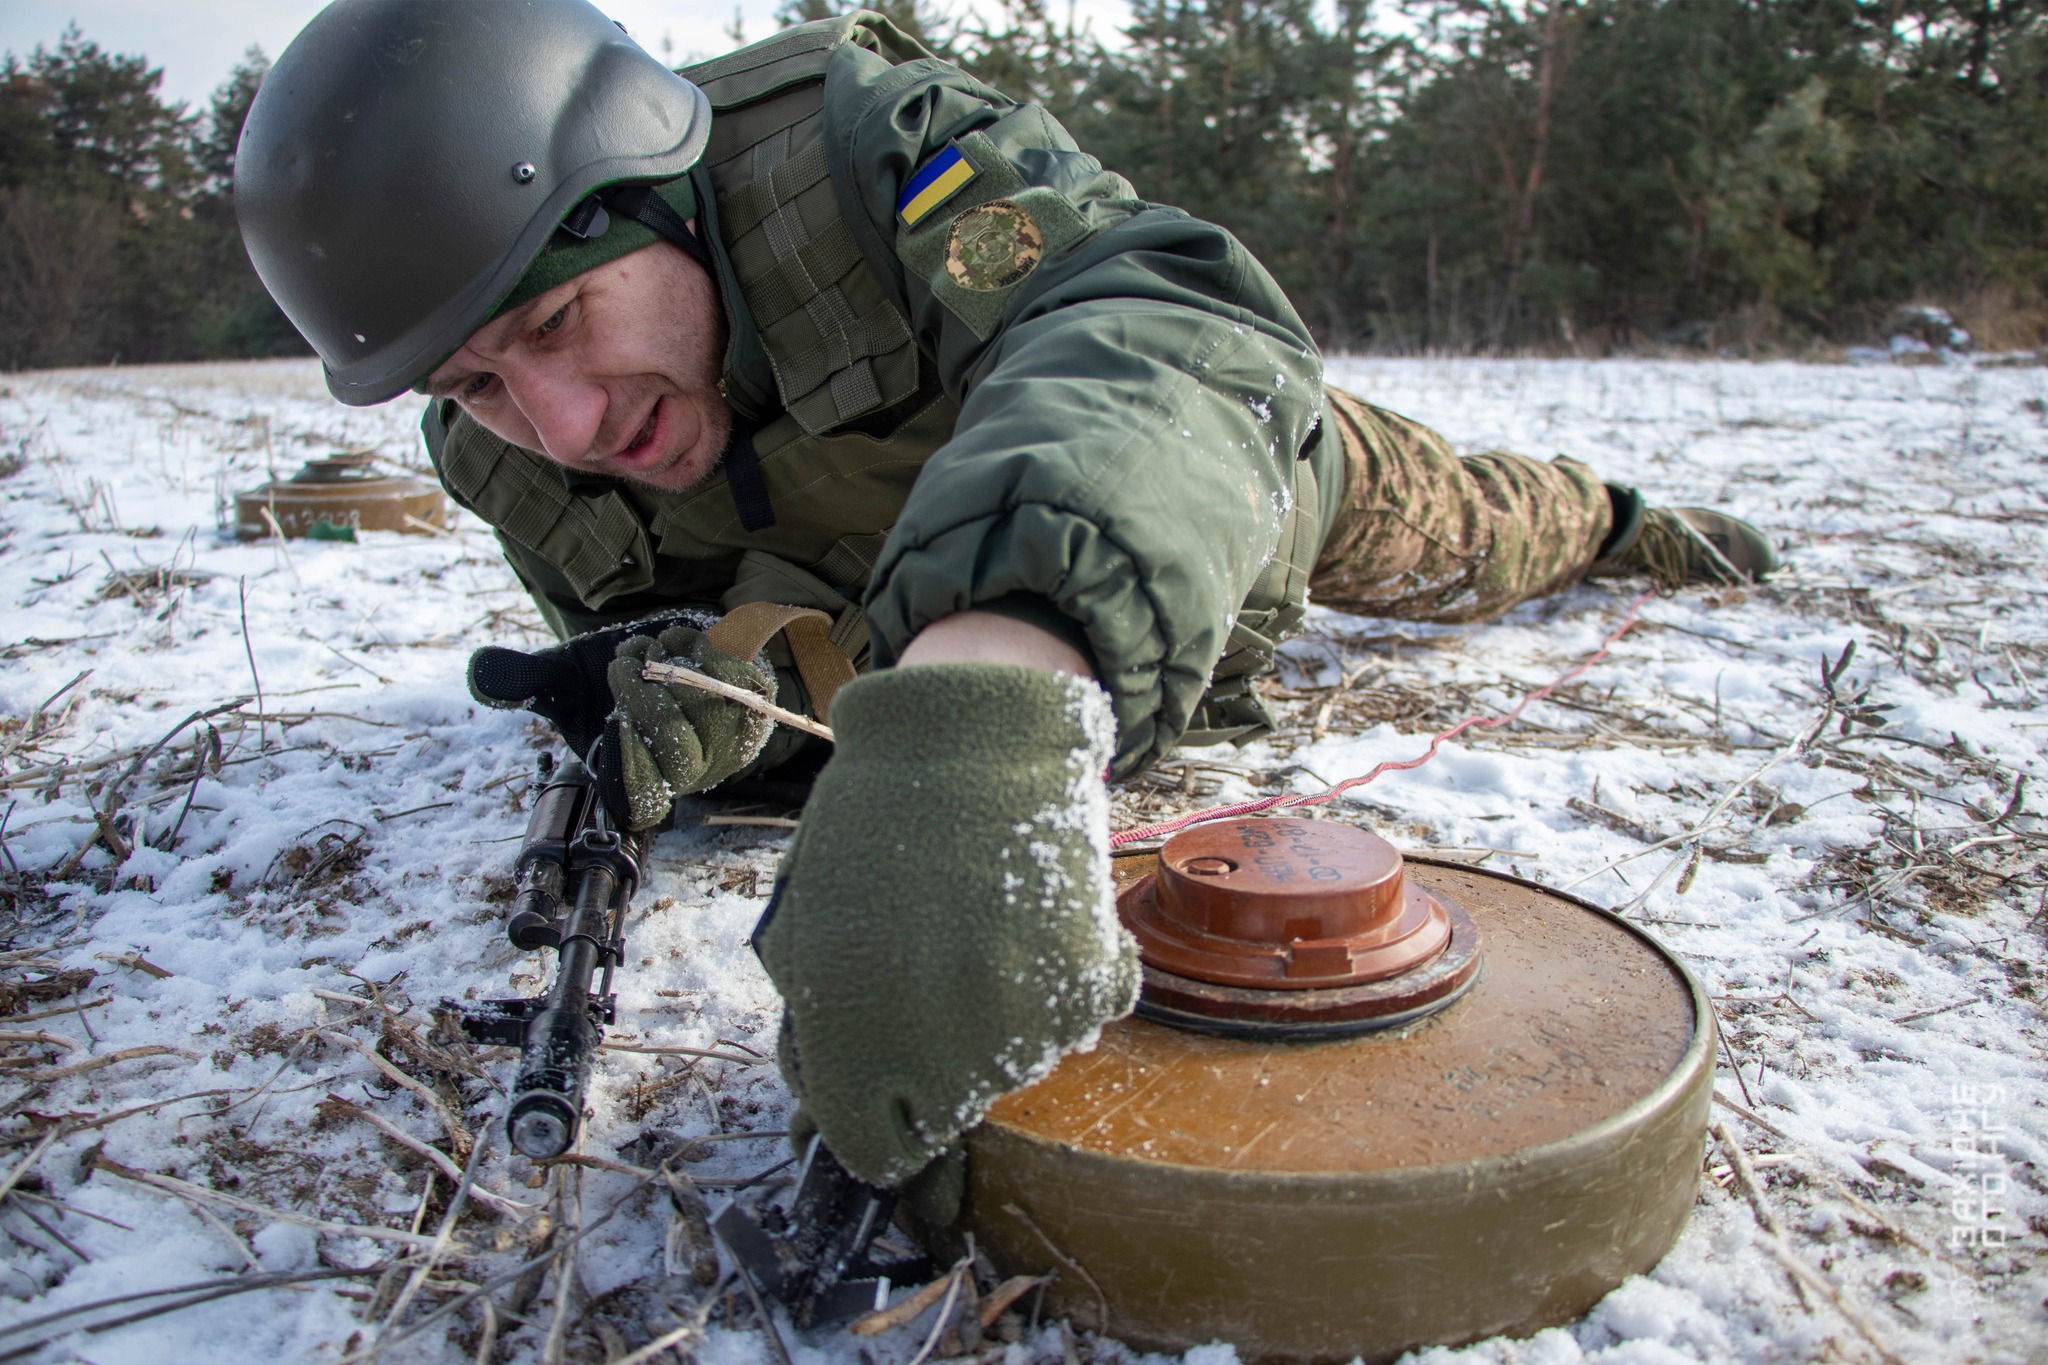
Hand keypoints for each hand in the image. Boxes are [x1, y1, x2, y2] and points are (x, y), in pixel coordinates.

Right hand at [467, 612, 776, 826]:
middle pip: (677, 750)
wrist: (670, 648)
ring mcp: (727, 743)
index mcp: (638, 782)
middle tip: (624, 661)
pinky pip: (739, 681)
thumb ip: (522, 682)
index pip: (643, 801)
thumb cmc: (612, 678)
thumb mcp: (561, 679)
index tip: (612, 719)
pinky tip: (684, 643)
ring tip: (651, 649)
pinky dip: (706, 650)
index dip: (631, 766)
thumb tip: (483, 674)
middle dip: (644, 694)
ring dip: (672, 667)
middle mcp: (686, 774)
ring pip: (710, 713)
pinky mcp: (755, 706)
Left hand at [753, 663, 1138, 1186]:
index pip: (875, 1151)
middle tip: (936, 987)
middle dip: (939, 1073)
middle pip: (949, 1117)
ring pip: (1019, 1069)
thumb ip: (813, 1027)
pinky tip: (1030, 922)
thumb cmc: (874, 826)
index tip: (889, 1095)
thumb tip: (831, 1097)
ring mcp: (1018, 1016)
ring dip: (1003, 1024)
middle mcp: (935, 1040)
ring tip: (981, 933)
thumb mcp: (803, 926)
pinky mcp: (1084, 981)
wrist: (970, 736)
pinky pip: (1079, 1021)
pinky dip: (1065, 984)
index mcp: (850, 1032)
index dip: (879, 1128)